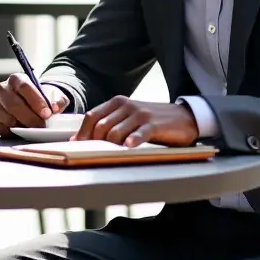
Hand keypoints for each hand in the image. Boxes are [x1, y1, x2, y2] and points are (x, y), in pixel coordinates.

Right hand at [0, 77, 70, 137]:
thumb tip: (55, 107)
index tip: (47, 114)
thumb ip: (57, 100)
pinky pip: (1, 128)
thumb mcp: (53, 95)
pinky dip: (12, 133)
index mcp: (16, 79)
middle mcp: (2, 89)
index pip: (24, 87)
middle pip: (14, 104)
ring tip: (34, 131)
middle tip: (42, 127)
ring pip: (7, 117)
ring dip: (22, 126)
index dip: (36, 101)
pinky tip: (23, 133)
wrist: (29, 104)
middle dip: (30, 118)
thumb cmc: (41, 99)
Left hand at [73, 99, 198, 146]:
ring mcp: (140, 114)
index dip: (82, 134)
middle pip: (100, 126)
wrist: (182, 117)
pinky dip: (132, 141)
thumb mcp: (127, 118)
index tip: (77, 149)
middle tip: (94, 156)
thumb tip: (78, 140)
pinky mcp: (154, 124)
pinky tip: (129, 147)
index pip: (91, 117)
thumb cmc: (150, 121)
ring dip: (110, 146)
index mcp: (116, 102)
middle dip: (94, 143)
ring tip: (109, 156)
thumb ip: (107, 124)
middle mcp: (126, 105)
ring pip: (115, 132)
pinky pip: (139, 133)